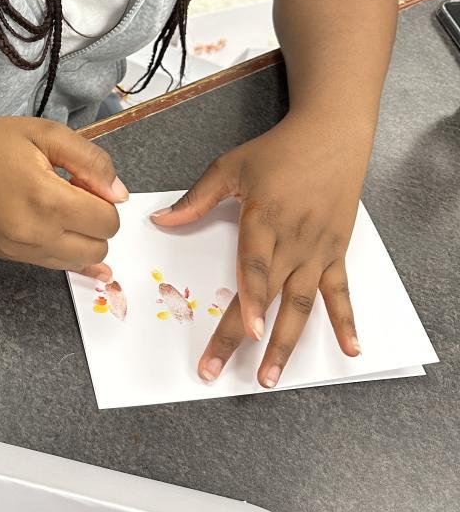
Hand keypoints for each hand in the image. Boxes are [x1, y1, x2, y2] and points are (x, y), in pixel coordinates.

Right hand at [0, 115, 126, 278]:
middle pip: (98, 247)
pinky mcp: (6, 258)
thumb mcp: (45, 133)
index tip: (82, 179)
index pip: (107, 221)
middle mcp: (35, 235)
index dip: (105, 198)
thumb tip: (119, 194)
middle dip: (96, 221)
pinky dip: (61, 249)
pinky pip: (52, 266)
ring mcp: (19, 252)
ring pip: (77, 262)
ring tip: (57, 207)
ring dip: (80, 238)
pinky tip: (55, 229)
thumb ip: (90, 161)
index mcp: (47, 200)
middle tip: (73, 193)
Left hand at [150, 114, 368, 387]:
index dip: (251, 300)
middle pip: (270, 296)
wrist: (332, 135)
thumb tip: (160, 220)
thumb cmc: (278, 151)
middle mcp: (293, 240)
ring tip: (270, 376)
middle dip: (246, 338)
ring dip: (288, 343)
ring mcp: (317, 249)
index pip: (255, 267)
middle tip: (223, 371)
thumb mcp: (230, 167)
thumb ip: (196, 199)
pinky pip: (341, 291)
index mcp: (264, 219)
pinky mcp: (336, 252)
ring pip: (303, 304)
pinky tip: (351, 350)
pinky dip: (347, 321)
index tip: (246, 332)